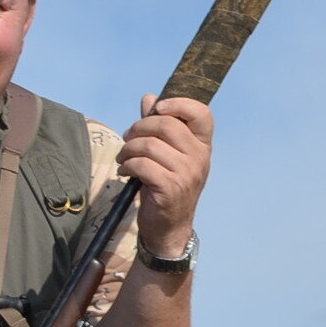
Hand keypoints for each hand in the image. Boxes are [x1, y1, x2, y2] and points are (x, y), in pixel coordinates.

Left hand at [118, 95, 212, 258]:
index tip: (158, 108)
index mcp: (202, 146)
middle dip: (139, 128)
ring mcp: (186, 174)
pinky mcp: (170, 188)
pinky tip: (125, 172)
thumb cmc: (167, 186)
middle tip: (128, 139)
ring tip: (123, 158)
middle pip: (166, 125)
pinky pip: (142, 165)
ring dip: (128, 149)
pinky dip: (128, 166)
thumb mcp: (167, 155)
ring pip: (150, 145)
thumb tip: (149, 98)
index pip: (201, 114)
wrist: (169, 228)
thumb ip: (159, 127)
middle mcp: (199, 158)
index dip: (179, 104)